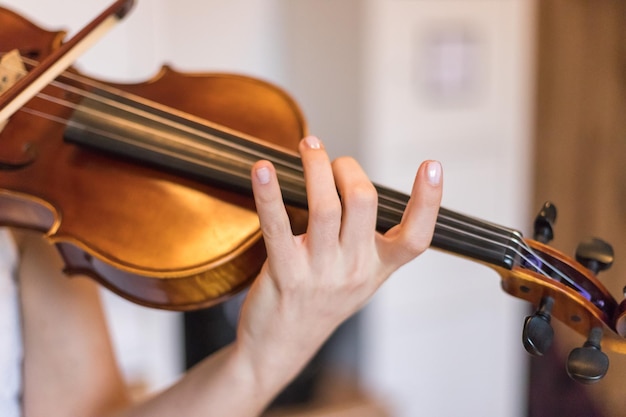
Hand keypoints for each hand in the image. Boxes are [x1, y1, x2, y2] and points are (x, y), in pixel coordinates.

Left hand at [235, 135, 442, 395]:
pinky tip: (261, 170)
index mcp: (378, 268)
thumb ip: (365, 238)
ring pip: (325, 207)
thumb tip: (353, 182)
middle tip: (332, 158)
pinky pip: (278, 226)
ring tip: (309, 145)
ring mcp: (319, 273)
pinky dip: (269, 194)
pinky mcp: (284, 274)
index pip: (415, 238)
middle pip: (363, 204)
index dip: (428, 202)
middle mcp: (354, 270)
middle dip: (347, 168)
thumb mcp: (357, 277)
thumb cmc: (320, 303)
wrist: (281, 347)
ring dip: (316, 167)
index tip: (432, 166)